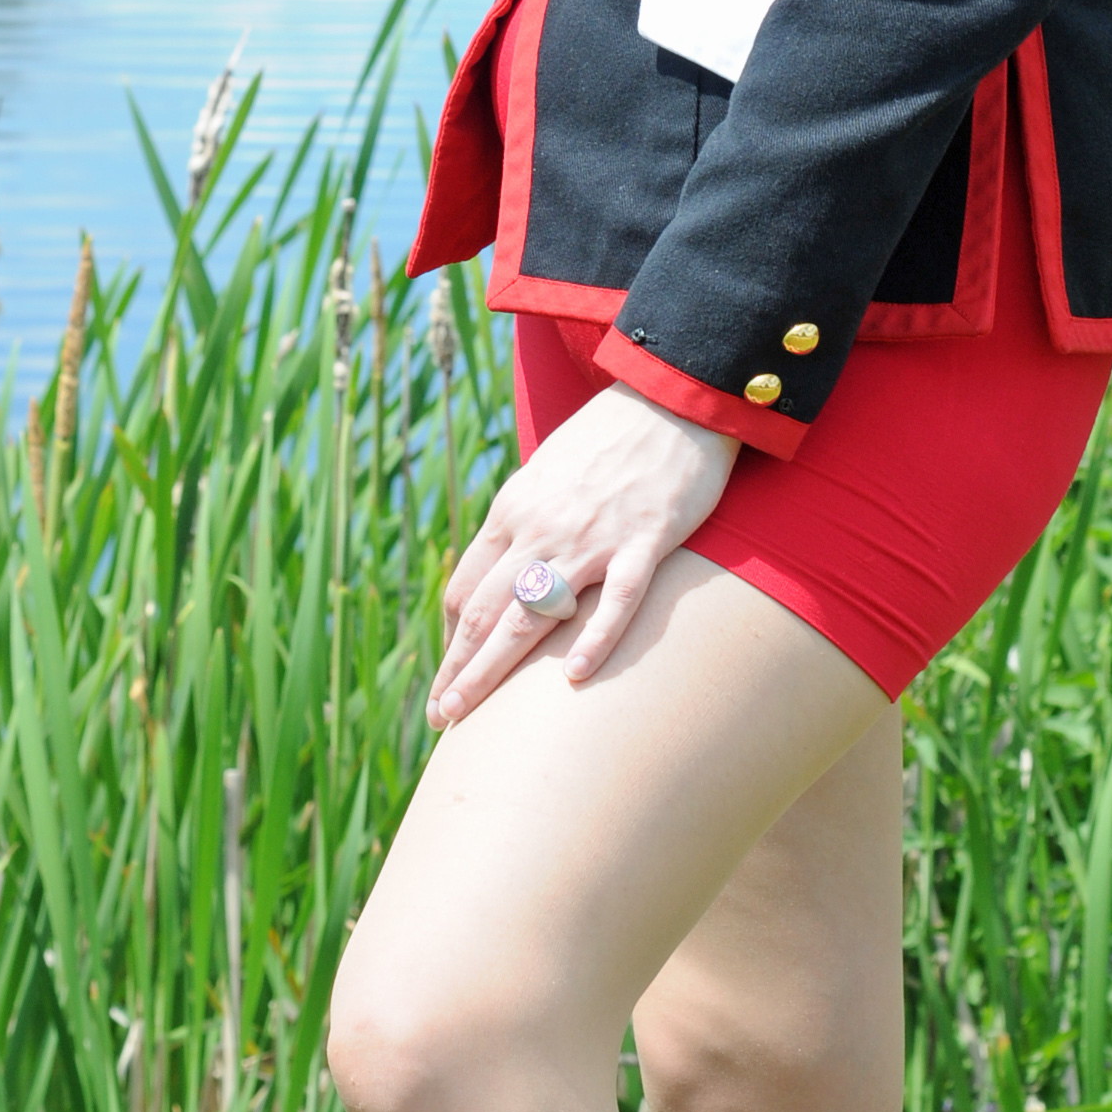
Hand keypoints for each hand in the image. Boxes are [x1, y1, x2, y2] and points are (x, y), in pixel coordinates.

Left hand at [426, 384, 737, 728]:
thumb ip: (527, 520)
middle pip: (483, 611)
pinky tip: (571, 679)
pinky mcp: (644, 539)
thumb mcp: (549, 473)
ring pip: (529, 614)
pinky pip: (615, 600)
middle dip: (456, 669)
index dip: (452, 639)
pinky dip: (593, 640)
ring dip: (491, 670)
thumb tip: (509, 566)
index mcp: (513, 510)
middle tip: (438, 717)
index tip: (448, 675)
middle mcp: (540, 527)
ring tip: (467, 715)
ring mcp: (591, 536)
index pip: (466, 588)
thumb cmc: (612, 436)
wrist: (672, 394)